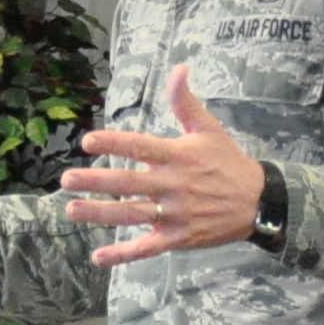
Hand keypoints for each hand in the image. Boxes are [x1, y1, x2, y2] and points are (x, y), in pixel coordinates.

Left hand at [61, 69, 264, 268]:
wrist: (258, 202)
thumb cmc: (228, 162)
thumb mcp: (209, 128)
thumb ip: (185, 101)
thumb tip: (179, 67)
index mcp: (178, 156)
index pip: (140, 147)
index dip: (113, 143)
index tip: (87, 141)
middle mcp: (173, 185)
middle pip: (128, 182)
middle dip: (95, 181)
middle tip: (66, 179)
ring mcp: (174, 214)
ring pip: (131, 214)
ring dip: (100, 213)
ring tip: (72, 209)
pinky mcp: (178, 238)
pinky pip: (147, 248)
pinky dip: (123, 255)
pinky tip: (99, 257)